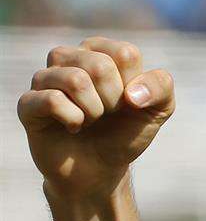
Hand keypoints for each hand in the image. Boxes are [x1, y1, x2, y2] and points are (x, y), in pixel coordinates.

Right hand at [18, 37, 174, 203]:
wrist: (101, 169)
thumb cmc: (125, 132)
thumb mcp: (158, 110)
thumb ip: (161, 86)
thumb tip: (134, 94)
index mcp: (99, 51)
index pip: (125, 53)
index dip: (134, 86)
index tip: (128, 102)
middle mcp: (68, 57)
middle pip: (100, 66)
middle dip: (114, 101)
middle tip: (107, 114)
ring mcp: (44, 78)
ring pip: (75, 80)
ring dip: (94, 111)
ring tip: (90, 120)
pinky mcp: (28, 103)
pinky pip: (53, 100)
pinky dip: (74, 120)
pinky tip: (73, 128)